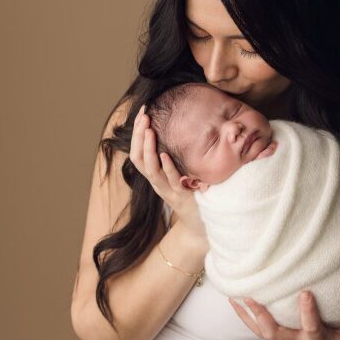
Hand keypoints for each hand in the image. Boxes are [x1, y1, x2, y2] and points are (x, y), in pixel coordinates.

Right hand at [129, 104, 206, 241]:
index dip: (138, 133)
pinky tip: (164, 154)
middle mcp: (157, 183)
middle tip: (143, 116)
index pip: (138, 152)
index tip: (143, 112)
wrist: (201, 227)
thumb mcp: (181, 175)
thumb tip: (180, 130)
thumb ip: (177, 157)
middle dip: (139, 136)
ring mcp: (167, 191)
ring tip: (149, 130)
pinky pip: (171, 181)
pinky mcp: (181, 198)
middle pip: (139, 158)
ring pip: (150, 170)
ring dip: (148, 148)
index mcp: (156, 176)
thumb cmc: (192, 197)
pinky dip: (166, 167)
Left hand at [228, 286, 339, 339]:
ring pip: (263, 332)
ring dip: (248, 316)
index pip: (313, 330)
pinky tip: (235, 300)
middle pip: (277, 335)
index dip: (308, 313)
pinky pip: (261, 328)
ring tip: (234, 296)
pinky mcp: (284, 334)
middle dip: (263, 317)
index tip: (305, 292)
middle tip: (252, 297)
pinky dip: (247, 316)